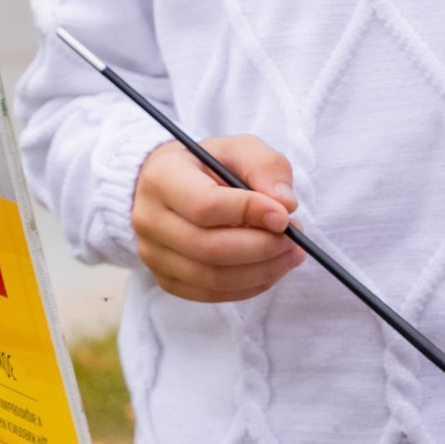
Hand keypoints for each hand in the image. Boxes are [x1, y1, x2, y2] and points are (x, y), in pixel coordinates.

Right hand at [131, 135, 300, 302]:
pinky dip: (249, 285)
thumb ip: (265, 168)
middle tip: (295, 238)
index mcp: (162, 179)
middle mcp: (149, 220)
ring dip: (262, 270)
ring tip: (291, 253)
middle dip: (263, 247)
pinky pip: (212, 293)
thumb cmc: (209, 165)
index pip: (205, 205)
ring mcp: (153, 255)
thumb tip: (284, 205)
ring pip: (213, 277)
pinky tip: (271, 268)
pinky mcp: (166, 279)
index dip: (248, 213)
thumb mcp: (240, 149)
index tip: (285, 216)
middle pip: (210, 248)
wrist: (170, 186)